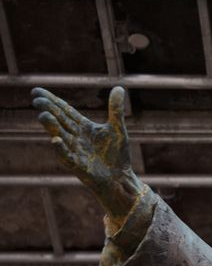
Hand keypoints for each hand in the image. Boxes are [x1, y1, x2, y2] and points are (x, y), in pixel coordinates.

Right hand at [32, 86, 142, 218]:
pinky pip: (67, 156)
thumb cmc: (116, 155)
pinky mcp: (78, 165)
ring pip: (60, 137)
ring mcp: (75, 151)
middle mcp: (75, 137)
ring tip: (43, 115)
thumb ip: (115, 109)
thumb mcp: (117, 129)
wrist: (120, 178)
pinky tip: (55, 140)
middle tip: (37, 99)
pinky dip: (61, 148)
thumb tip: (119, 87)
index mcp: (83, 127)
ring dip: (51, 127)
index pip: (65, 111)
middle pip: (60, 121)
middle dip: (49, 110)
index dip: (53, 101)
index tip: (37, 91)